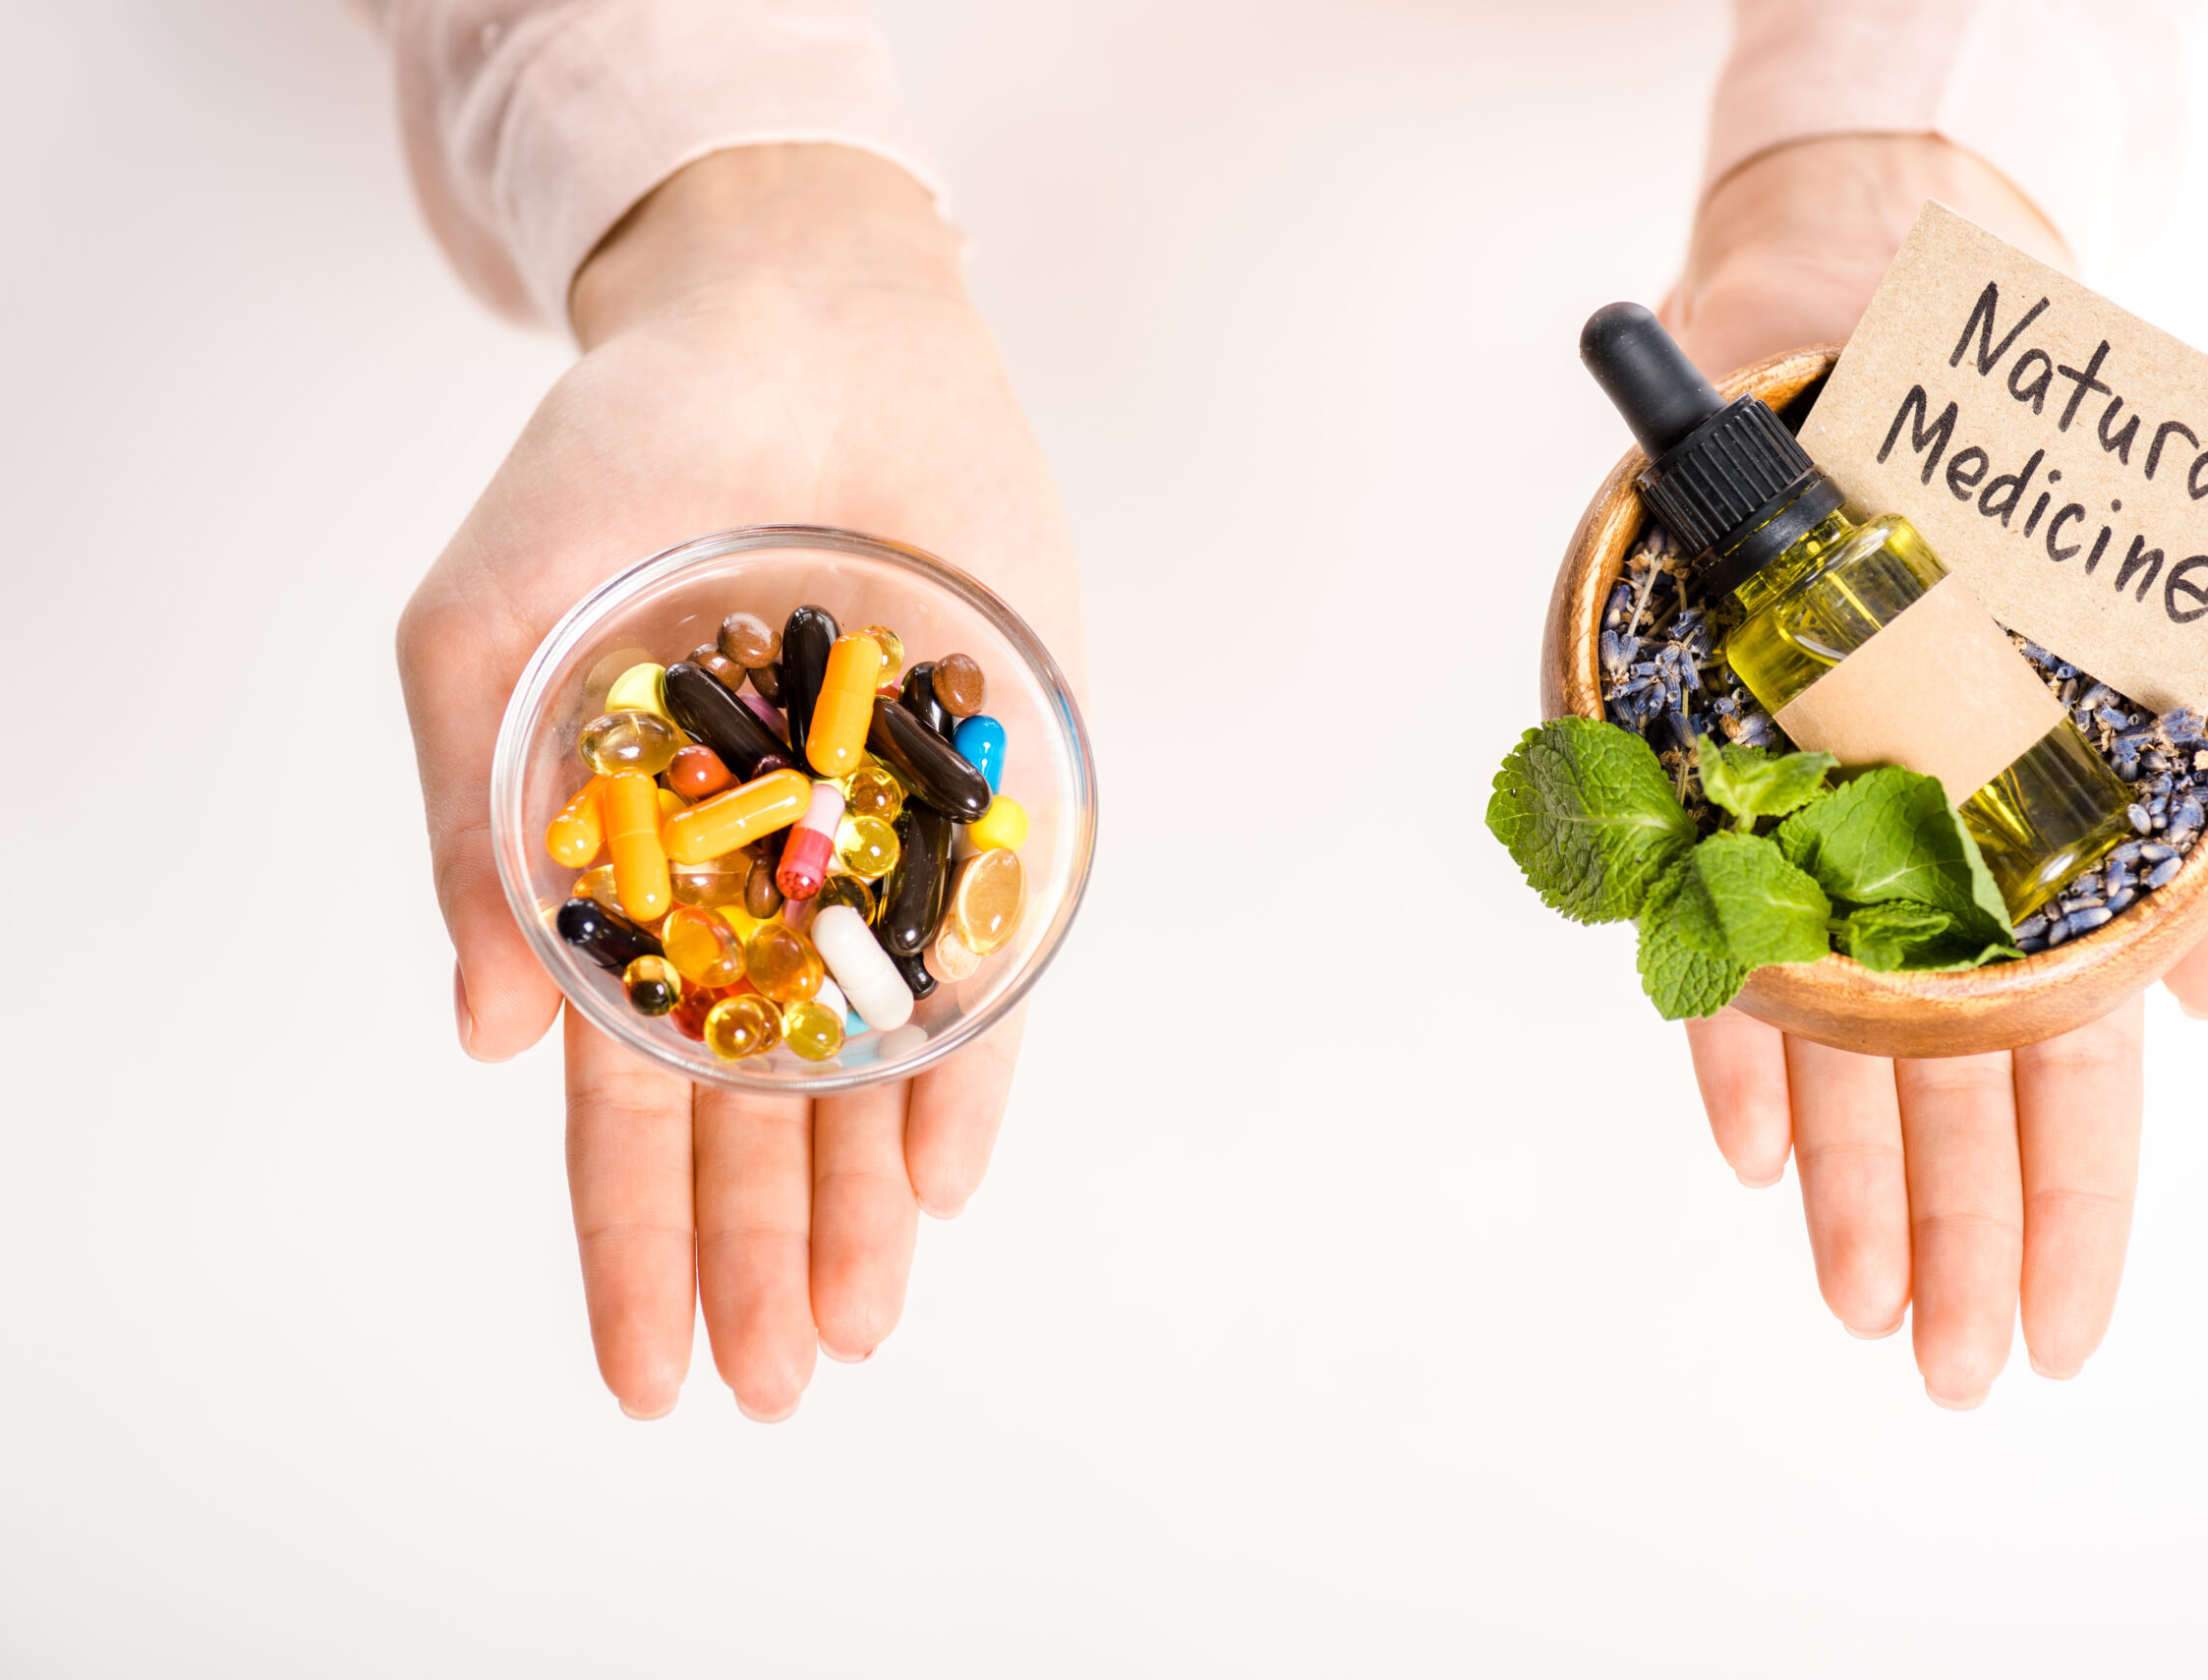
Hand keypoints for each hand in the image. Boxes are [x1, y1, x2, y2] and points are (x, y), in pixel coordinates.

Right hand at [396, 146, 1084, 1419]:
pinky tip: (949, 1178)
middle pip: (752, 1116)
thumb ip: (473, 829)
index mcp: (625, 872)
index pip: (622, 1098)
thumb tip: (486, 1037)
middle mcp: (757, 885)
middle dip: (754, 1258)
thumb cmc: (618, 464)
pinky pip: (984, 961)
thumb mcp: (486, 631)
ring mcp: (878, 850)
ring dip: (861, 1205)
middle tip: (767, 1391)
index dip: (629, 1240)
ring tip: (856, 1329)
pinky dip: (968, 1065)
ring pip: (870, 1067)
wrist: (796, 328)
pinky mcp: (990, 794)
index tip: (647, 1371)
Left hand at [1662, 137, 2207, 1406]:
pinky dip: (1727, 1032)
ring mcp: (1820, 836)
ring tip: (1863, 1307)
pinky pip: (1712, 933)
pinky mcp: (1708, 788)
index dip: (2068, 1208)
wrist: (1889, 354)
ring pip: (1841, 1043)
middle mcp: (1930, 864)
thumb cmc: (2043, 503)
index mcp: (2046, 856)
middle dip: (1958, 1237)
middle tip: (1956, 1371)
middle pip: (1951, 1090)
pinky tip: (1742, 1142)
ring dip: (1849, 1181)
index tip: (2061, 1330)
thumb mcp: (2194, 651)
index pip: (2067, 1069)